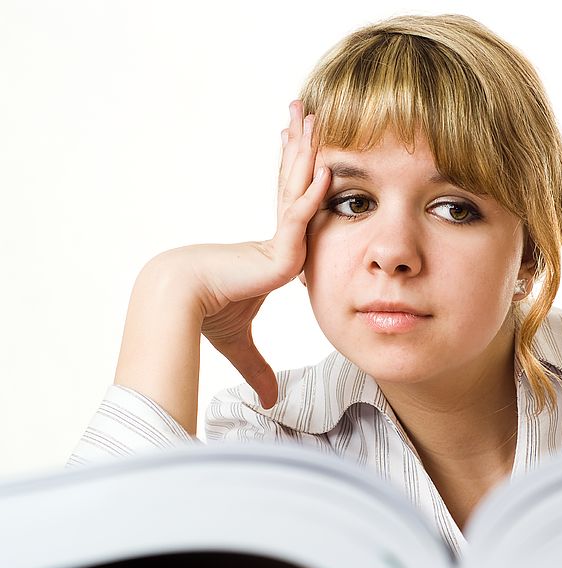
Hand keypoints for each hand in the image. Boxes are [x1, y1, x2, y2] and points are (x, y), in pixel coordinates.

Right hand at [164, 100, 329, 407]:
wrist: (175, 306)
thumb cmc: (203, 318)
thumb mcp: (241, 344)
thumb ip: (260, 367)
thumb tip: (270, 403)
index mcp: (271, 251)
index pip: (293, 208)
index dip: (299, 180)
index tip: (308, 154)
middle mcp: (276, 237)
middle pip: (297, 184)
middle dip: (301, 145)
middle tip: (306, 111)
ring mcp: (278, 238)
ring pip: (300, 188)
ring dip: (309, 150)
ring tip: (315, 113)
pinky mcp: (278, 249)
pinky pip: (302, 215)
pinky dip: (315, 192)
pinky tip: (329, 168)